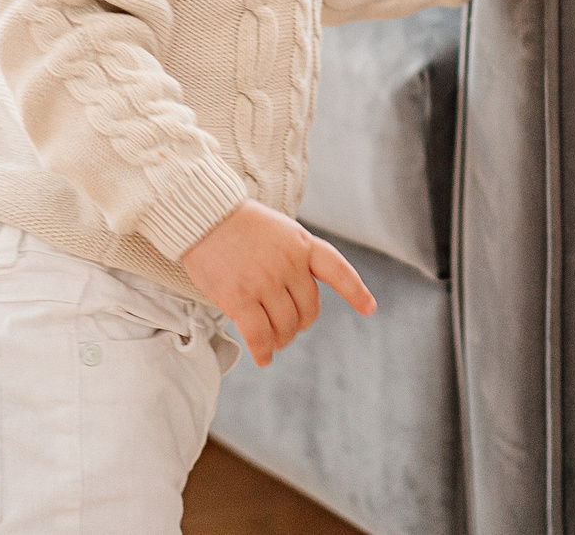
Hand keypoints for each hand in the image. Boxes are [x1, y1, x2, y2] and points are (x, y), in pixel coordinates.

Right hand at [180, 201, 374, 366]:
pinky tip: (263, 358)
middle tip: (287, 329)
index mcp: (303, 244)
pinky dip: (263, 351)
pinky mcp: (240, 299)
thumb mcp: (281, 230)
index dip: (356, 292)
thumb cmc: (240, 225)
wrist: (205, 216)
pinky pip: (259, 336)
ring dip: (281, 340)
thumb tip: (299, 297)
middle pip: (308, 310)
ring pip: (285, 326)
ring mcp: (266, 282)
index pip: (338, 270)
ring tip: (273, 342)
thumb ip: (296, 257)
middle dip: (300, 324)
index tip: (370, 309)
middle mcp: (289, 264)